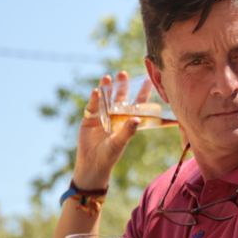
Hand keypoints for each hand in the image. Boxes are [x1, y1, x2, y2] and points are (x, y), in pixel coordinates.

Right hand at [72, 72, 141, 190]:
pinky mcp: (89, 118)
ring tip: (108, 77)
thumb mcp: (120, 142)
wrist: (92, 163)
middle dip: (122, 85)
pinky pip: (92, 106)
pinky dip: (94, 99)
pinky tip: (97, 91)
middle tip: (123, 73)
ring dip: (107, 88)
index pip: (137, 104)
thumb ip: (128, 131)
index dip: (142, 93)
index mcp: (127, 121)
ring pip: (105, 99)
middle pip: (120, 97)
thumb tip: (137, 119)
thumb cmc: (110, 155)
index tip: (148, 80)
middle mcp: (116, 116)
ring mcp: (102, 116)